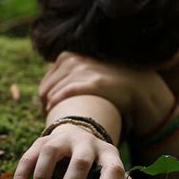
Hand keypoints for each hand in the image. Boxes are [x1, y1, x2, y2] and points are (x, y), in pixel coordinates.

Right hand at [12, 123, 138, 178]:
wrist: (79, 138)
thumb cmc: (98, 168)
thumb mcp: (114, 178)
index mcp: (109, 154)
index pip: (113, 171)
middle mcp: (87, 143)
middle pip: (80, 162)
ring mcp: (63, 139)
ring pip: (51, 153)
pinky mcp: (43, 141)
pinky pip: (29, 156)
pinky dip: (22, 176)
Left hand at [39, 51, 175, 134]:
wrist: (135, 85)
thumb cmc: (107, 83)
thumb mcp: (84, 72)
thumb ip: (67, 76)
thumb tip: (48, 92)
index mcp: (67, 57)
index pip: (45, 82)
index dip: (44, 99)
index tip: (47, 112)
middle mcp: (73, 60)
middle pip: (46, 89)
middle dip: (45, 106)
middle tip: (50, 120)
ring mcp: (83, 70)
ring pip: (53, 92)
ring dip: (51, 109)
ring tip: (55, 121)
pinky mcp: (93, 81)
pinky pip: (68, 92)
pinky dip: (60, 103)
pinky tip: (59, 114)